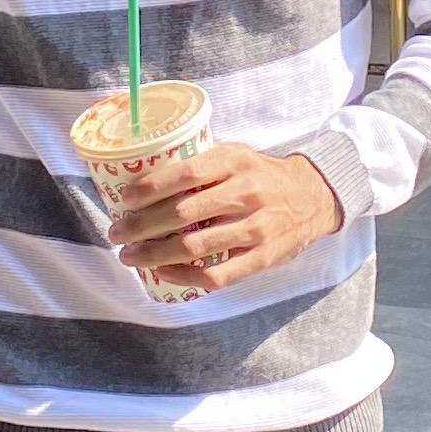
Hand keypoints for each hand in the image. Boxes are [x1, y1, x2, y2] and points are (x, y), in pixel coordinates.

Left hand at [106, 141, 343, 298]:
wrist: (314, 197)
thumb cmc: (262, 175)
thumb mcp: (236, 155)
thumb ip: (201, 164)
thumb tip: (144, 178)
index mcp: (234, 161)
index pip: (183, 174)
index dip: (149, 188)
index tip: (124, 198)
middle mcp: (245, 193)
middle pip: (182, 213)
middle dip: (140, 226)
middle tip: (116, 232)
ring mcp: (255, 227)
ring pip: (194, 247)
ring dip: (154, 254)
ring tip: (130, 256)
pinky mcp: (262, 257)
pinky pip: (217, 275)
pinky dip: (184, 276)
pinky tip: (163, 273)